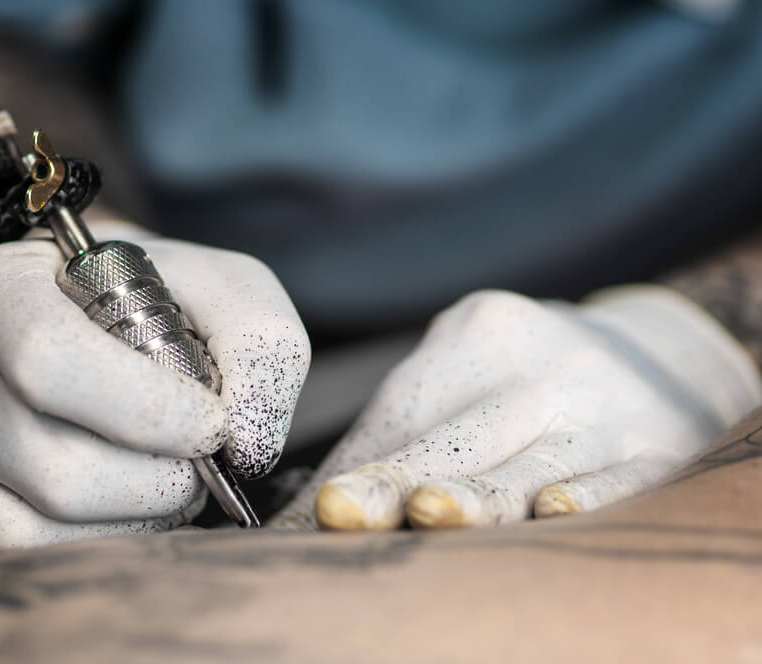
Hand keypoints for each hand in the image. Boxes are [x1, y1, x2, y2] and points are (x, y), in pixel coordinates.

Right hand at [0, 222, 308, 558]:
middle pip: (57, 469)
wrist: (68, 316)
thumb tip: (249, 447)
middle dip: (161, 480)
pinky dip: (108, 541)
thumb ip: (258, 342)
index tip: (211, 425)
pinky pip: (32, 560)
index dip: (149, 411)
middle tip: (197, 458)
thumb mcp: (214, 283)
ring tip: (168, 477)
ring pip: (44, 530)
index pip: (50, 362)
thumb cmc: (146, 299)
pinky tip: (134, 505)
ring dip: (141, 517)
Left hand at [271, 287, 759, 530]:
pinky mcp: (659, 448)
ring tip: (426, 513)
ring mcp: (603, 407)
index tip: (315, 511)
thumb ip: (403, 432)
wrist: (662, 351)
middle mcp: (538, 367)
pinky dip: (587, 495)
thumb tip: (314, 512)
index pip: (403, 411)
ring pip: (531, 461)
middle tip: (340, 511)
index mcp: (476, 334)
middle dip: (395, 479)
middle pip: (457, 434)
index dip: (356, 468)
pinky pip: (621, 478)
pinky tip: (553, 509)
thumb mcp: (471, 372)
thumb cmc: (529, 378)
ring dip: (477, 494)